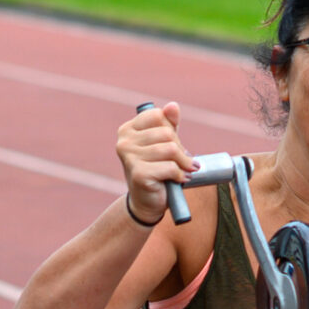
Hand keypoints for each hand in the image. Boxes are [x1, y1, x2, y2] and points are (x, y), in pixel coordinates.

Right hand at [115, 101, 190, 226]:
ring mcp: (129, 158)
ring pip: (170, 149)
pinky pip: (170, 167)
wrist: (147, 202)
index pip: (159, 116)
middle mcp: (124, 142)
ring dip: (183, 162)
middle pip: (166, 133)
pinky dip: (180, 174)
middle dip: (179, 148)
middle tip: (180, 161)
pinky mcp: (138, 174)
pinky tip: (179, 179)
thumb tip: (173, 106)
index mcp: (128, 129)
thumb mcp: (164, 143)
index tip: (172, 145)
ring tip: (184, 170)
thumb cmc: (157, 170)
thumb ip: (168, 124)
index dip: (172, 130)